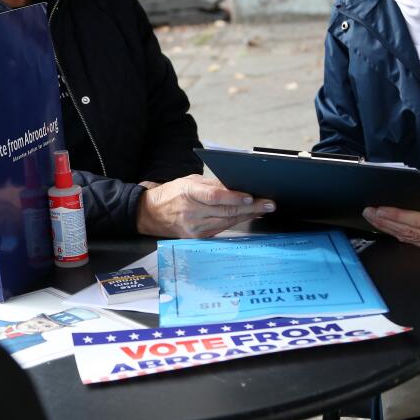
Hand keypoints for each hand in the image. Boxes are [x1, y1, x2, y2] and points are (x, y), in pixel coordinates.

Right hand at [136, 174, 274, 238]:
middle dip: (251, 208)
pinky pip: (221, 229)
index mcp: (188, 193)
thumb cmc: (172, 193)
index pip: (215, 197)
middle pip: (225, 211)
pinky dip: (236, 222)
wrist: (151, 213)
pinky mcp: (197, 237)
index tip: (252, 197)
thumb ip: (212, 185)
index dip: (234, 198)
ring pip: (227, 222)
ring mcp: (194, 228)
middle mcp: (191, 212)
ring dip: (247, 216)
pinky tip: (247, 217)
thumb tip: (237, 186)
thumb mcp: (189, 181)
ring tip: (264, 209)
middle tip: (269, 204)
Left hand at [363, 196, 419, 260]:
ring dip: (386, 229)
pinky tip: (383, 230)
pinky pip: (410, 247)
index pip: (419, 220)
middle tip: (369, 212)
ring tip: (372, 218)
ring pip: (407, 240)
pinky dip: (395, 237)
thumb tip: (412, 195)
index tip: (380, 209)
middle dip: (385, 221)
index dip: (397, 215)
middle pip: (409, 231)